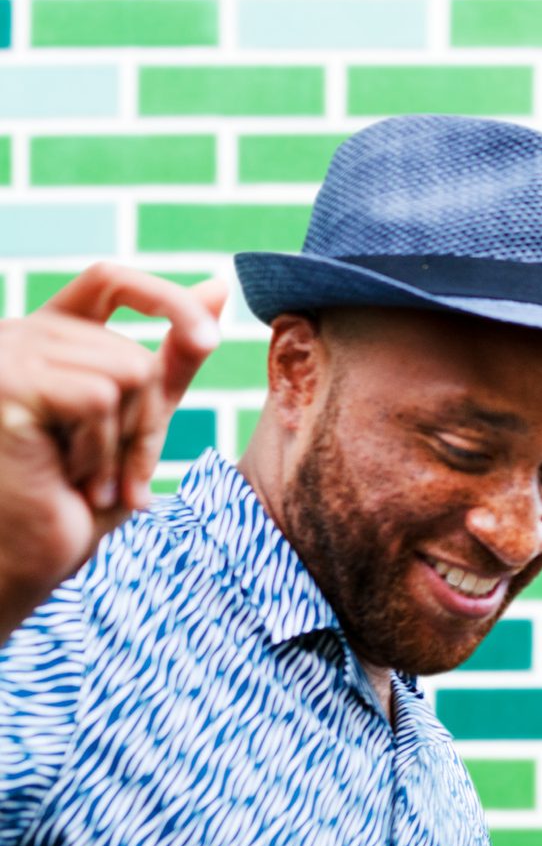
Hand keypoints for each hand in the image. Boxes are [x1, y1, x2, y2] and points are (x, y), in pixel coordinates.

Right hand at [0, 264, 225, 608]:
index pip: (111, 282)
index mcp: (46, 338)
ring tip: (87, 479)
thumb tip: (217, 286)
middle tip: (116, 475)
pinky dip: (100, 448)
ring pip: (128, 371)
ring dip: (126, 442)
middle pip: (136, 352)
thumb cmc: (73, 503)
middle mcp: (18, 336)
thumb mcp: (138, 421)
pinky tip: (66, 479)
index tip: (209, 338)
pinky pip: (100, 397)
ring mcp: (5, 356)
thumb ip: (172, 358)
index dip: (165, 298)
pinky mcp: (5, 383)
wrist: (25, 563)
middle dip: (147, 424)